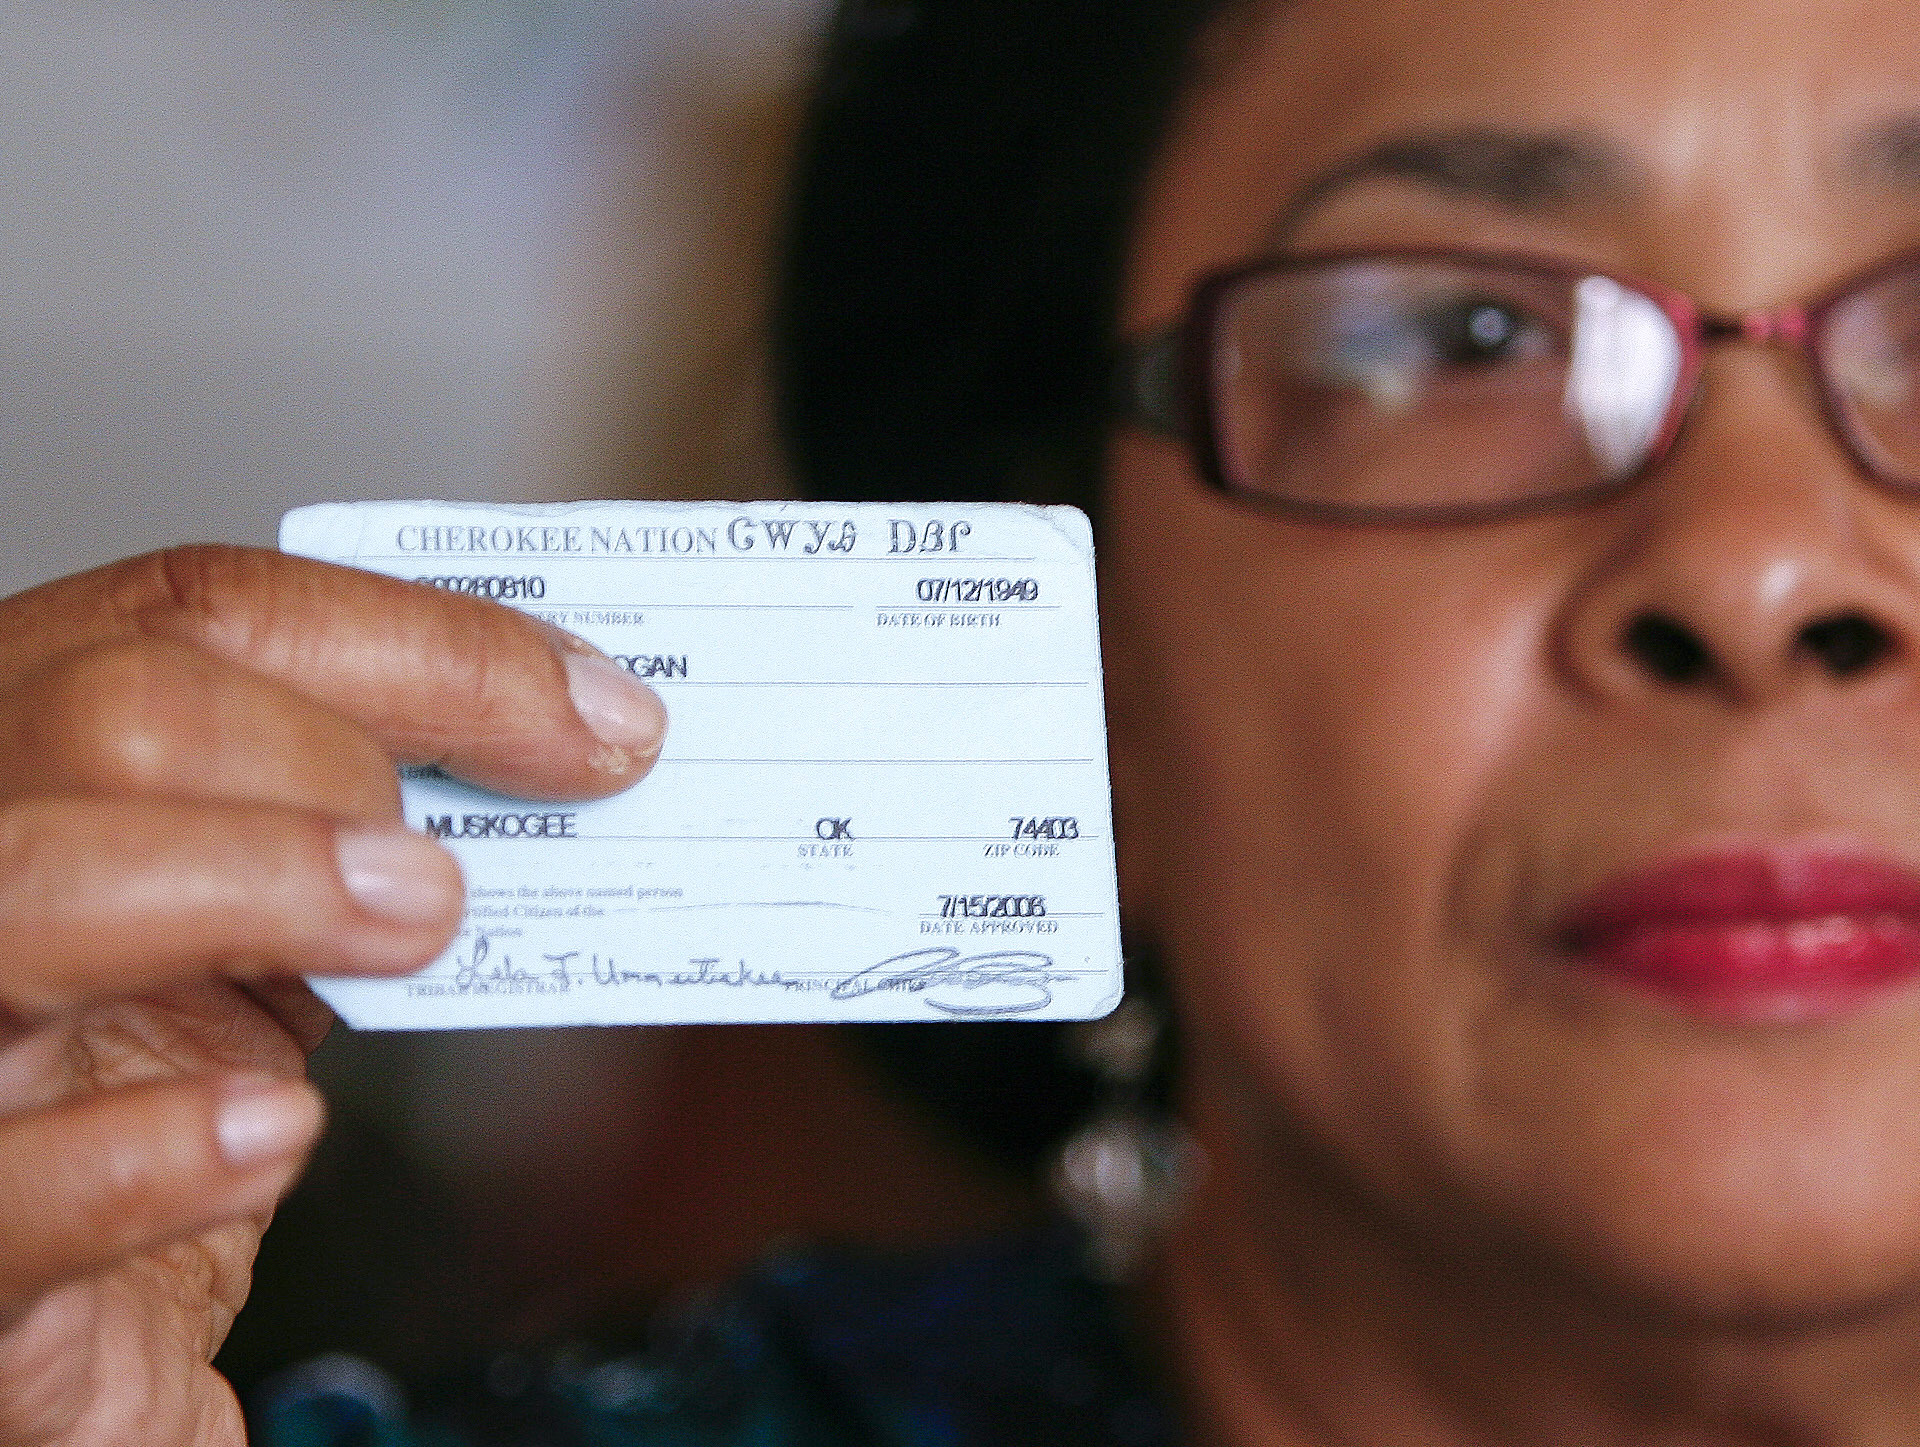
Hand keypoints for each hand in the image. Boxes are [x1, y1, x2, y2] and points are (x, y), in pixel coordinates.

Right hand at [0, 546, 664, 1445]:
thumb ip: (350, 828)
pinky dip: (159, 1150)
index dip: (428, 646)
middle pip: (117, 711)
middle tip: (457, 875)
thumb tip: (580, 750)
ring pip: (29, 886)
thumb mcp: (249, 919)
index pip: (203, 611)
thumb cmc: (146, 1079)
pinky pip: (7, 1175)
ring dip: (266, 887)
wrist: (59, 1312)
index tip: (606, 721)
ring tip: (414, 935)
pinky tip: (277, 1134)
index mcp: (34, 744)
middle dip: (336, 766)